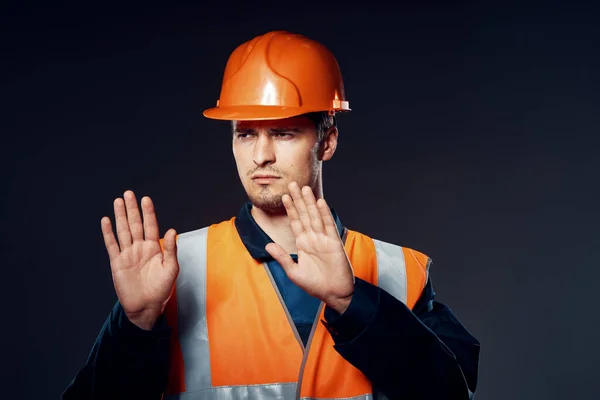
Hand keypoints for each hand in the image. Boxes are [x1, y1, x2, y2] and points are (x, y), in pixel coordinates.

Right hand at [101, 190, 178, 329]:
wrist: (146, 307)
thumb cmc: (161, 289)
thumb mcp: (171, 269)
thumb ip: (170, 249)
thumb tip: (172, 230)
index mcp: (154, 248)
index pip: (150, 226)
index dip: (148, 212)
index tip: (145, 199)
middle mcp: (140, 248)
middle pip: (135, 224)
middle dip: (132, 209)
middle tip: (128, 194)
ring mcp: (128, 254)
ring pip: (123, 231)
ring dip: (120, 216)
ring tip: (118, 201)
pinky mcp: (117, 263)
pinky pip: (112, 245)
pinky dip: (108, 233)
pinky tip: (106, 221)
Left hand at [265, 182, 354, 313]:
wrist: (334, 294)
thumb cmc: (315, 285)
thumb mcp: (294, 272)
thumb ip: (282, 257)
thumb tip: (267, 245)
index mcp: (303, 244)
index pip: (295, 222)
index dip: (290, 209)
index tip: (284, 196)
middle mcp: (313, 238)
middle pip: (304, 215)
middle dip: (298, 200)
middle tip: (293, 184)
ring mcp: (324, 239)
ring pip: (315, 217)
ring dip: (310, 203)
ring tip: (305, 188)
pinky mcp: (334, 243)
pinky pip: (328, 225)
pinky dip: (324, 214)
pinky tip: (320, 203)